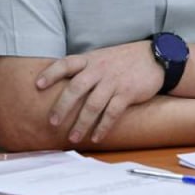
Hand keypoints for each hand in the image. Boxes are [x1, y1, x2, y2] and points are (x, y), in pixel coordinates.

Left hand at [36, 41, 164, 143]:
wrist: (157, 57)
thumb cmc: (124, 60)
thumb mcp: (102, 57)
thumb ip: (85, 68)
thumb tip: (61, 85)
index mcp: (91, 59)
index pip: (66, 64)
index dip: (51, 74)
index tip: (37, 85)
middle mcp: (100, 69)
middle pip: (76, 88)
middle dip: (63, 106)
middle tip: (53, 122)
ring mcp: (114, 81)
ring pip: (93, 104)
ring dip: (82, 123)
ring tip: (74, 137)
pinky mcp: (127, 92)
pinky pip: (112, 112)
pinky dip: (103, 126)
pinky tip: (96, 136)